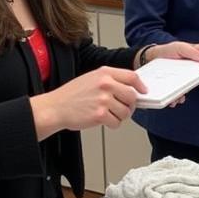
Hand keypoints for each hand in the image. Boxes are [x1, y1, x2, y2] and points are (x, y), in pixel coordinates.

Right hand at [30, 66, 144, 137]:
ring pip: (126, 111)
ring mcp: (103, 99)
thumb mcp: (91, 79)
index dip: (140, 86)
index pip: (132, 77)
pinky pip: (117, 122)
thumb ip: (111, 80)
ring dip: (120, 116)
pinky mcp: (100, 114)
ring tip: (107, 114)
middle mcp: (105, 84)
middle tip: (122, 108)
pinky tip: (102, 120)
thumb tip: (131, 89)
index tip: (143, 92)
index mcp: (104, 73)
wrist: (55, 108)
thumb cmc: (72, 95)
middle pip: (132, 96)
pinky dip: (112, 124)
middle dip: (130, 105)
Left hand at [147, 41, 198, 92]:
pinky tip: (177, 97)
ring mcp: (191, 74)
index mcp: (198, 53)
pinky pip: (186, 90)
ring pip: (197, 83)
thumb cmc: (167, 51)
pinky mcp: (183, 82)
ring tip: (186, 93)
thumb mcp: (178, 47)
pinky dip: (181, 95)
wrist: (153, 58)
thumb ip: (191, 51)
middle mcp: (197, 63)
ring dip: (193, 89)